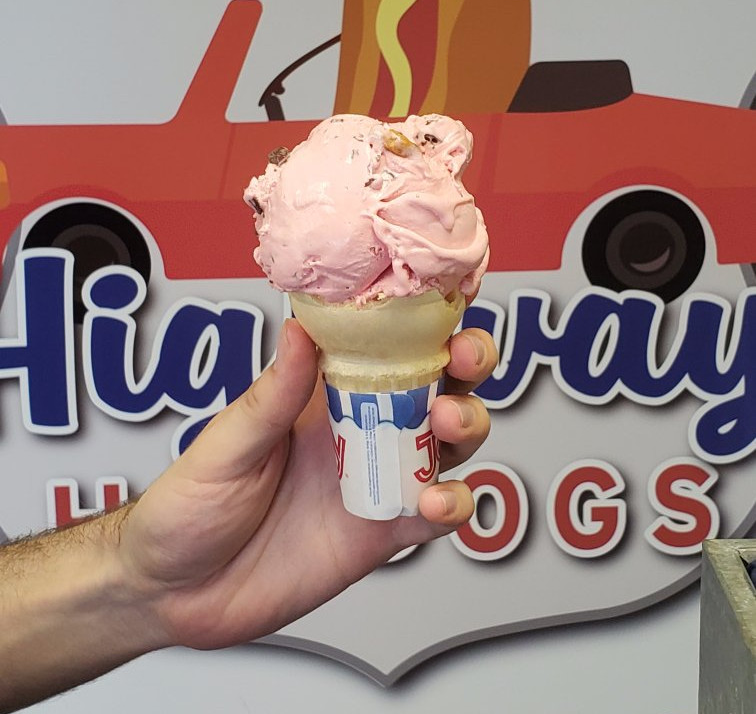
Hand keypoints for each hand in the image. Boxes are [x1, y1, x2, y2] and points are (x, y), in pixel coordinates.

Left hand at [118, 319, 496, 650]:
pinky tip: (436, 503)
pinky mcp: (383, 531)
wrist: (176, 593)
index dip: (424, 315)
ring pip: (448, 442)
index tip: (449, 295)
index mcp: (321, 392)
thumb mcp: (224, 446)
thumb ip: (271, 396)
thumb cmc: (190, 506)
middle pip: (436, 383)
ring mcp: (376, 478)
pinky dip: (452, 504)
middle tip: (463, 359)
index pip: (383, 339)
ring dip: (467, 424)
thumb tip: (299, 329)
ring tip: (447, 425)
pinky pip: (434, 515)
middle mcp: (359, 428)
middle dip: (466, 363)